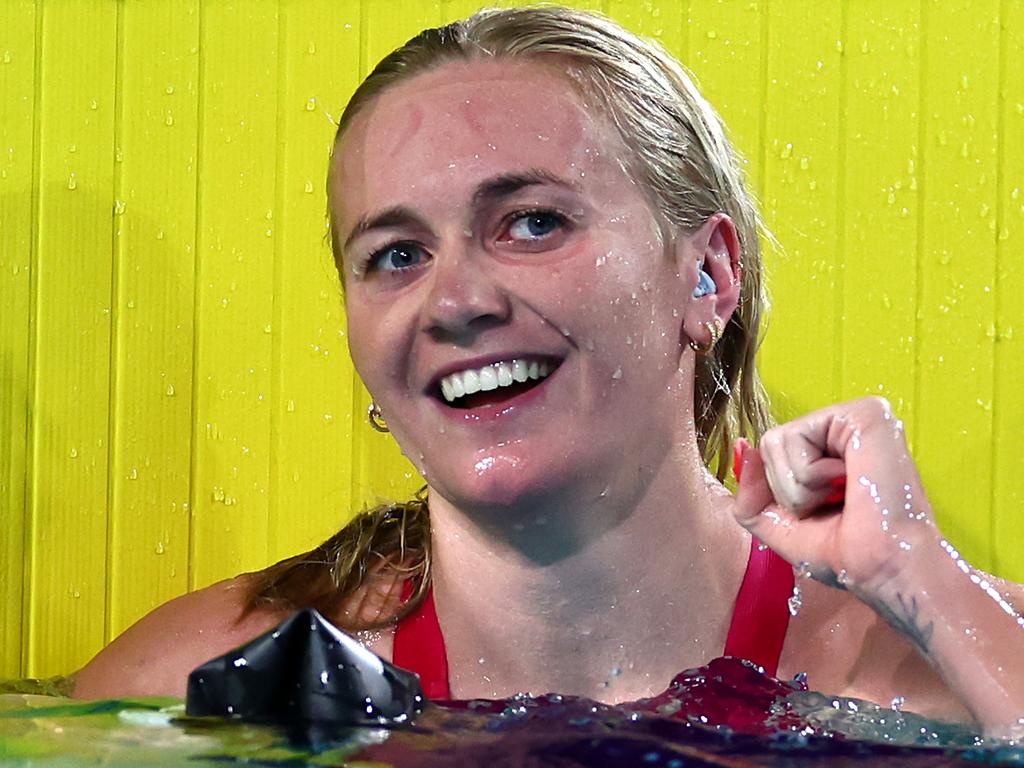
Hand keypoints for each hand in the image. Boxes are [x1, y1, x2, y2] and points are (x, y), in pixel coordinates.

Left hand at [733, 397, 940, 598]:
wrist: (883, 568)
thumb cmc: (845, 552)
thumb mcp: (780, 526)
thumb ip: (751, 493)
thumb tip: (744, 448)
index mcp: (830, 450)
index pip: (769, 455)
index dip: (781, 494)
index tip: (823, 513)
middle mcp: (842, 428)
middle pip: (768, 446)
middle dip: (788, 491)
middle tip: (835, 505)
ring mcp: (853, 417)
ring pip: (773, 442)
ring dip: (799, 486)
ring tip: (843, 494)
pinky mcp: (861, 413)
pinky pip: (793, 436)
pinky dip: (809, 474)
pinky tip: (848, 482)